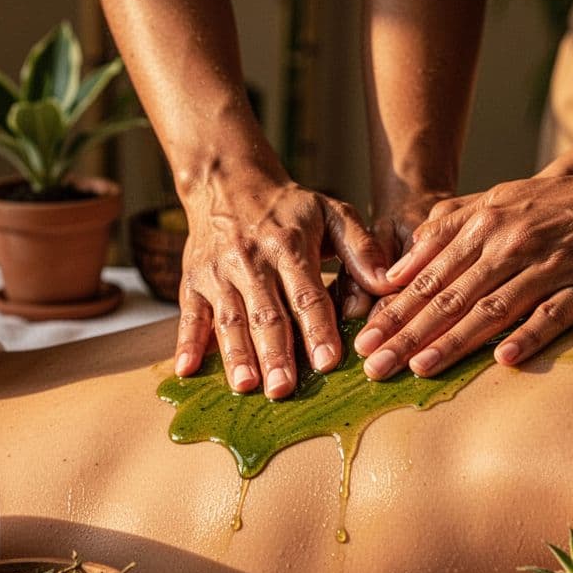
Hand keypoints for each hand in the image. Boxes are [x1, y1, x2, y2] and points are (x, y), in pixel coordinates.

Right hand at [176, 170, 392, 398]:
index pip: (306, 294)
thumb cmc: (289, 209)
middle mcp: (251, 261)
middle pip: (266, 314)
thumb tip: (387, 283)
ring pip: (229, 319)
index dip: (317, 328)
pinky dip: (186, 344)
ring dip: (236, 355)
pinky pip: (189, 316)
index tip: (327, 361)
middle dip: (275, 353)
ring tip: (246, 387)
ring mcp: (218, 274)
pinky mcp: (193, 283)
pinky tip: (186, 371)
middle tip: (284, 389)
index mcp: (289, 246)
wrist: (228, 183)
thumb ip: (361, 248)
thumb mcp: (332, 212)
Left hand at [352, 168, 572, 378]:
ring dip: (452, 341)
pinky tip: (504, 361)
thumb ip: (451, 226)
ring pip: (491, 308)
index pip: (429, 274)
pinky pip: (552, 314)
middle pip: (449, 296)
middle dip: (406, 333)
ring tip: (419, 369)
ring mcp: (549, 265)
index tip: (363, 337)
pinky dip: (528, 336)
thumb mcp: (503, 199)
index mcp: (487, 222)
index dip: (393, 308)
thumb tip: (403, 260)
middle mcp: (511, 242)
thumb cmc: (566, 203)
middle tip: (373, 366)